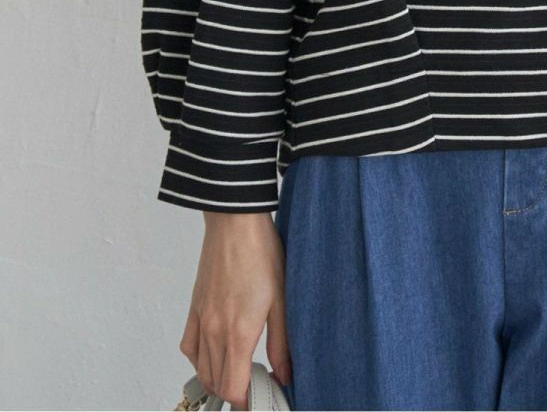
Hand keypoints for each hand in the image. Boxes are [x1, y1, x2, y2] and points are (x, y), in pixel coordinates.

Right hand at [179, 211, 290, 410]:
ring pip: (201, 369)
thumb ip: (282, 343)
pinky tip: (216, 353)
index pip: (232, 388)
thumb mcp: (282, 299)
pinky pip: (190, 347)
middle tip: (257, 385)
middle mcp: (214, 332)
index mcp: (238, 334)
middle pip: (215, 383)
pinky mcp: (194, 308)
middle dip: (235, 392)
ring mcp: (201, 320)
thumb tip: (285, 376)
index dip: (246, 401)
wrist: (235, 223)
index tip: (262, 397)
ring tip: (241, 372)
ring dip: (218, 379)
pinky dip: (200, 360)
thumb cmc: (263, 255)